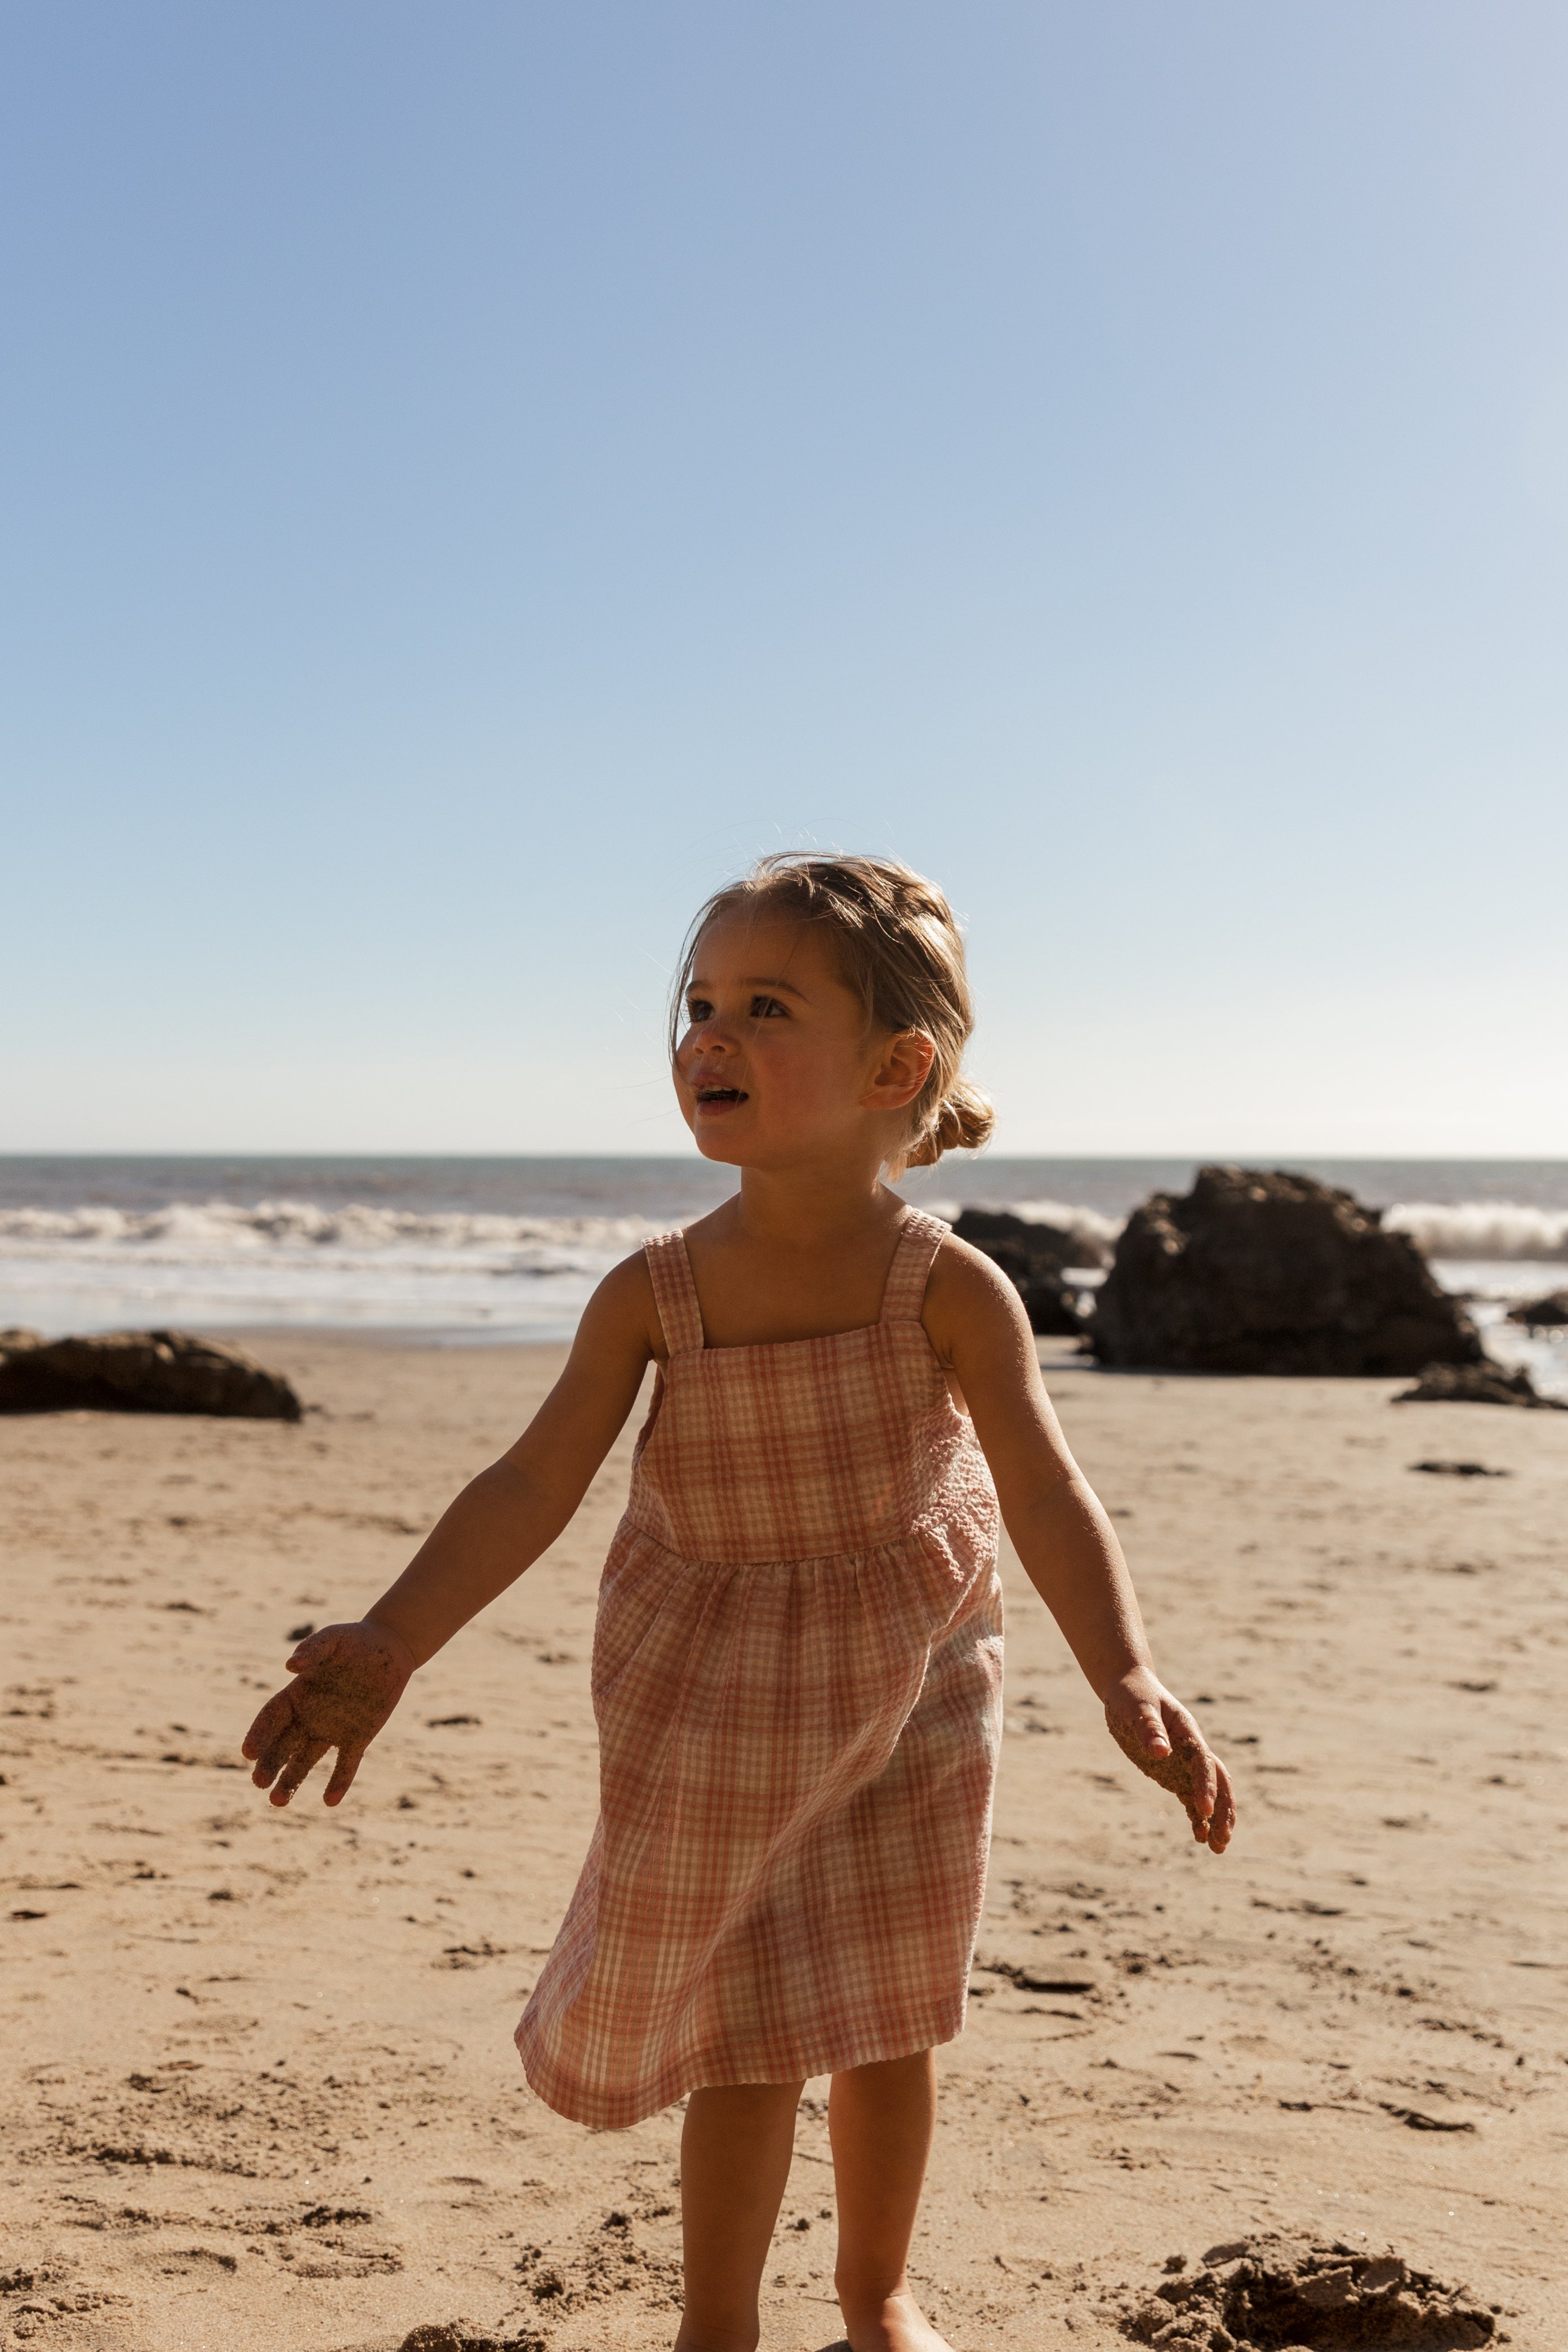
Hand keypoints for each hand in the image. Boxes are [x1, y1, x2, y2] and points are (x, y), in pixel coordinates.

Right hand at [242, 1620, 414, 1806]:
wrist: (390, 1648)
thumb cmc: (355, 1640)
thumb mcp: (333, 1638)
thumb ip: (313, 1649)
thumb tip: (291, 1665)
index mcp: (297, 1694)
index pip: (271, 1718)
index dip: (258, 1734)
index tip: (248, 1752)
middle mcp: (309, 1717)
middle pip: (282, 1746)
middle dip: (269, 1764)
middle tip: (259, 1782)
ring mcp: (332, 1730)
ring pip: (305, 1761)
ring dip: (291, 1781)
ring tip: (278, 1802)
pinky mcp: (358, 1738)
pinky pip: (346, 1764)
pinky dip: (339, 1782)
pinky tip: (330, 1801)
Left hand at [1103, 1673, 1235, 1853]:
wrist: (1130, 1688)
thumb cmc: (1133, 1695)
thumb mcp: (1137, 1708)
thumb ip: (1148, 1728)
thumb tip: (1160, 1753)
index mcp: (1187, 1731)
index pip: (1202, 1762)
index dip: (1205, 1786)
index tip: (1204, 1810)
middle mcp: (1192, 1749)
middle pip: (1219, 1781)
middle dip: (1223, 1810)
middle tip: (1223, 1839)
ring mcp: (1185, 1762)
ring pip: (1210, 1793)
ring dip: (1216, 1819)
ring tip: (1216, 1848)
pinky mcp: (1174, 1772)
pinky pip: (1190, 1797)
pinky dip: (1197, 1816)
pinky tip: (1199, 1837)